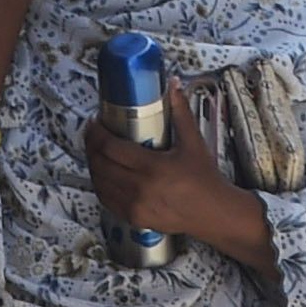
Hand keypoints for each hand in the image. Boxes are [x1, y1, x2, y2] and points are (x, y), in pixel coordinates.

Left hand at [80, 74, 237, 241]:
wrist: (214, 213)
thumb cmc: (205, 180)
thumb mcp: (193, 143)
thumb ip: (180, 113)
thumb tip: (173, 87)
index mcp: (152, 168)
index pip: (111, 147)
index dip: (97, 133)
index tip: (95, 122)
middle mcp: (140, 189)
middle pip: (100, 164)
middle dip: (91, 146)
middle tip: (92, 133)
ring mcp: (135, 206)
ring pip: (99, 183)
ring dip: (93, 165)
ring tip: (96, 151)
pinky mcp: (134, 219)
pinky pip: (107, 200)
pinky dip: (101, 185)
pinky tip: (103, 174)